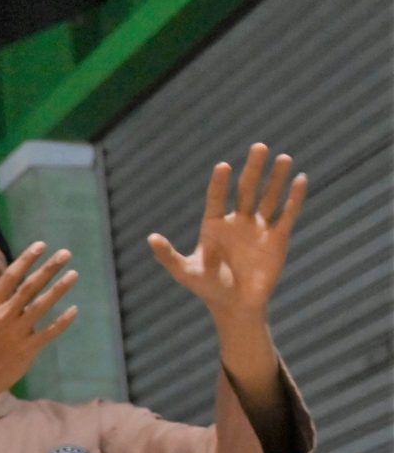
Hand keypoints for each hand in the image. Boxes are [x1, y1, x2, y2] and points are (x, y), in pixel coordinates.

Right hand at [0, 242, 78, 399]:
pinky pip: (49, 332)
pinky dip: (62, 321)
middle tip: (66, 254)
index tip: (41, 245)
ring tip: (74, 274)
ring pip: (41, 306)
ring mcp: (16, 332)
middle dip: (48, 268)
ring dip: (59, 288)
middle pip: (29, 287)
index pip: (10, 277)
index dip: (26, 259)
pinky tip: (74, 309)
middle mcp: (3, 316)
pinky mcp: (28, 348)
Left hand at [148, 144, 306, 335]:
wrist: (235, 306)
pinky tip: (300, 179)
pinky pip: (287, 214)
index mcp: (214, 225)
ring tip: (282, 157)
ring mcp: (258, 228)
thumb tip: (151, 238)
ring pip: (269, 197)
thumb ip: (168, 256)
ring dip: (276, 178)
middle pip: (246, 189)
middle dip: (253, 169)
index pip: (217, 198)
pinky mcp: (277, 238)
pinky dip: (294, 198)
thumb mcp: (186, 272)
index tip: (223, 167)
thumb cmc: (208, 289)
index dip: (219, 183)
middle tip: (259, 147)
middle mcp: (237, 221)